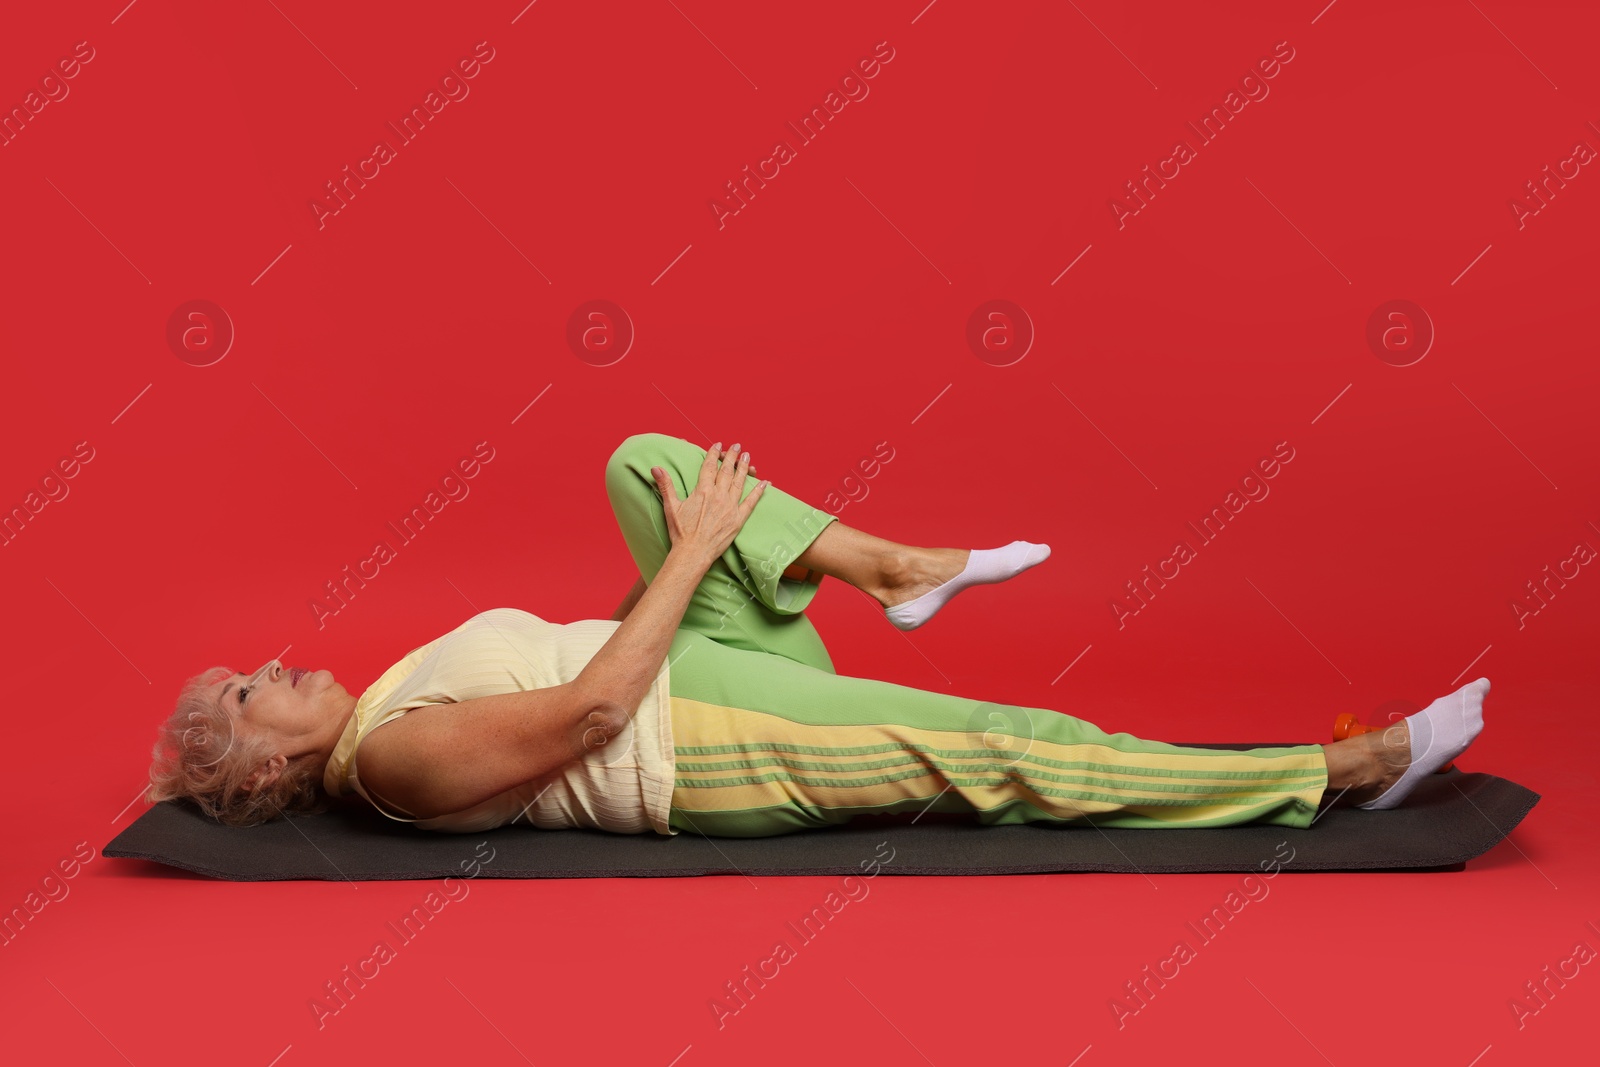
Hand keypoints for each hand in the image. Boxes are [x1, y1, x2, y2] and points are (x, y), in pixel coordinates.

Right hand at [651, 442, 768, 565]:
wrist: (693, 553)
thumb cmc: (681, 532)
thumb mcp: (671, 506)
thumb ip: (666, 485)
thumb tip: (655, 468)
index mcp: (702, 491)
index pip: (709, 467)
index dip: (713, 454)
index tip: (717, 445)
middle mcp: (718, 496)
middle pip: (726, 471)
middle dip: (732, 457)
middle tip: (737, 446)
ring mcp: (730, 507)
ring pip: (739, 482)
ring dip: (744, 468)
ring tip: (747, 457)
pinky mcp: (738, 519)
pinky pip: (751, 502)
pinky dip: (759, 491)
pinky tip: (765, 482)